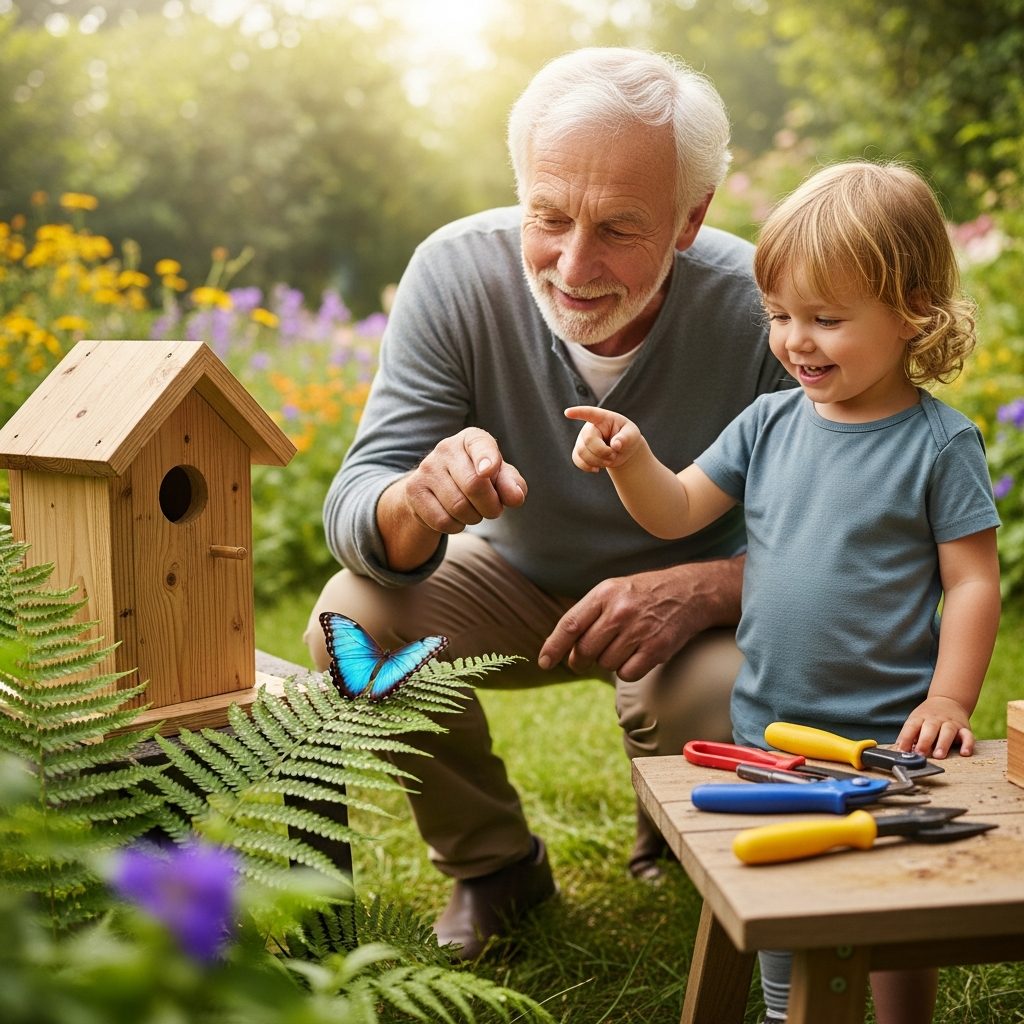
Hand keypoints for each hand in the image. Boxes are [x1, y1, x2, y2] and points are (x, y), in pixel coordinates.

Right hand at [399, 427, 526, 534]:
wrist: (435, 491)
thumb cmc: (476, 480)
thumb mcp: (498, 478)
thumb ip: (512, 484)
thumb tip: (516, 497)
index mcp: (471, 439)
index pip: (480, 445)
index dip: (487, 459)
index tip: (488, 472)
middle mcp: (446, 448)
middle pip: (474, 485)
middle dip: (491, 506)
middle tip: (493, 510)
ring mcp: (426, 468)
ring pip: (458, 507)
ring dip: (474, 518)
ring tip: (473, 511)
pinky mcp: (414, 490)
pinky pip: (442, 520)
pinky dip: (456, 526)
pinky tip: (455, 517)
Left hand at [537, 559, 742, 681]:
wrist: (689, 592)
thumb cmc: (642, 595)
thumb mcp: (613, 592)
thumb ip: (587, 616)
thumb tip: (563, 652)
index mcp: (604, 594)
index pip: (570, 625)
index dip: (553, 646)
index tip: (544, 663)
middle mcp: (620, 611)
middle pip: (585, 650)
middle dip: (581, 659)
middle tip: (588, 657)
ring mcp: (639, 630)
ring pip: (605, 664)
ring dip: (609, 662)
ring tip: (624, 645)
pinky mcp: (656, 648)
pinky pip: (627, 674)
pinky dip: (628, 671)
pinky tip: (637, 655)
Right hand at [564, 406, 645, 472]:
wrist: (622, 450)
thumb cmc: (627, 437)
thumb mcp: (632, 435)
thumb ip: (626, 438)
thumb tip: (616, 445)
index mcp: (602, 418)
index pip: (589, 413)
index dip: (578, 413)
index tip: (568, 413)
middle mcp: (589, 427)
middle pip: (588, 441)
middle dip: (603, 452)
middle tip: (614, 454)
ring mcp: (582, 439)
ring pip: (581, 453)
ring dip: (597, 461)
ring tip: (609, 460)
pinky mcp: (578, 451)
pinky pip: (577, 460)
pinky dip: (587, 467)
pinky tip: (596, 468)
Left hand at [894, 695, 974, 758]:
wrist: (948, 701)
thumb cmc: (927, 717)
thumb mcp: (915, 721)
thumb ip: (909, 736)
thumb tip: (899, 751)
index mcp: (920, 717)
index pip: (911, 726)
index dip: (906, 738)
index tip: (902, 750)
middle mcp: (936, 719)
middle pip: (930, 728)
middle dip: (924, 741)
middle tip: (920, 753)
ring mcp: (951, 723)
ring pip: (948, 731)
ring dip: (943, 743)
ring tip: (938, 755)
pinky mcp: (964, 728)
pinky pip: (968, 735)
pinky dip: (968, 744)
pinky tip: (965, 753)